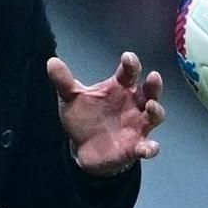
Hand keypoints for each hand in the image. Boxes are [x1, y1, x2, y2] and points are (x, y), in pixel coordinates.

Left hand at [47, 52, 164, 175]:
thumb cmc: (84, 118)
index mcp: (119, 88)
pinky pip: (147, 147)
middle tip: (153, 77)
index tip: (128, 58)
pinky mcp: (135, 147)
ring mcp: (137, 125)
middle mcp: (133, 104)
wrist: (83, 149)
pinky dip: (150, 147)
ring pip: (154, 116)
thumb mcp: (70, 99)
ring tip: (150, 106)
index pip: (129, 72)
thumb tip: (51, 61)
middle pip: (149, 91)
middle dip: (153, 85)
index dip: (131, 64)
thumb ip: (64, 82)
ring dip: (156, 111)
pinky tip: (149, 148)